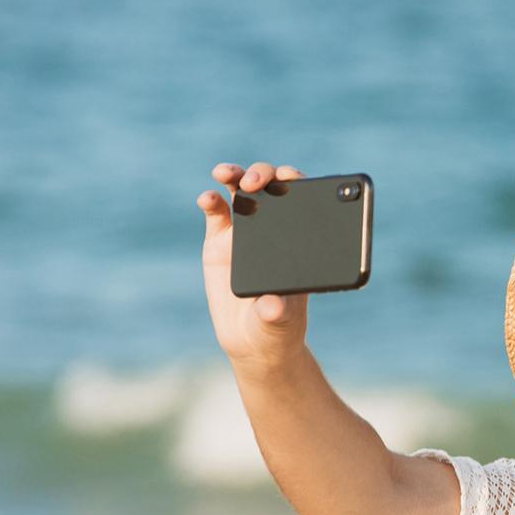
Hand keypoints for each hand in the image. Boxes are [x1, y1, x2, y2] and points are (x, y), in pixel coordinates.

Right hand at [198, 162, 311, 369]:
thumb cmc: (277, 328)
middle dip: (265, 174)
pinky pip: (216, 212)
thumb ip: (278, 313)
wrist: (252, 340)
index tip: (291, 178)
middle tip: (255, 182)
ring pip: (242, 191)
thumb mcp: (281, 323)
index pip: (307, 201)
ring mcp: (247, 232)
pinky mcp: (220, 241)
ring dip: (235, 175)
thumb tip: (273, 305)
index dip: (299, 183)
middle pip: (273, 187)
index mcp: (301, 241)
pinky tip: (208, 198)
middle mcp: (276, 229)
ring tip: (226, 174)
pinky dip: (211, 200)